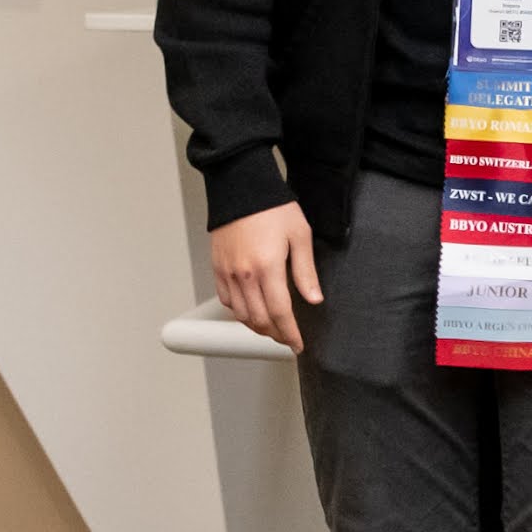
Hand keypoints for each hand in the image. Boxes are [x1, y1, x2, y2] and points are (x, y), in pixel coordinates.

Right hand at [210, 202, 320, 348]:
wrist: (240, 187)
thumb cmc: (272, 207)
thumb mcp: (300, 235)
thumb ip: (305, 271)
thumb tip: (314, 299)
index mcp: (267, 268)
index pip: (280, 313)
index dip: (290, 333)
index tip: (297, 344)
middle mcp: (244, 274)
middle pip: (259, 320)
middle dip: (275, 334)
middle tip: (287, 338)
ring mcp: (228, 272)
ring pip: (240, 314)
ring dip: (257, 326)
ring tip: (272, 328)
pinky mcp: (217, 267)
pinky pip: (226, 300)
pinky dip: (239, 311)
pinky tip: (252, 309)